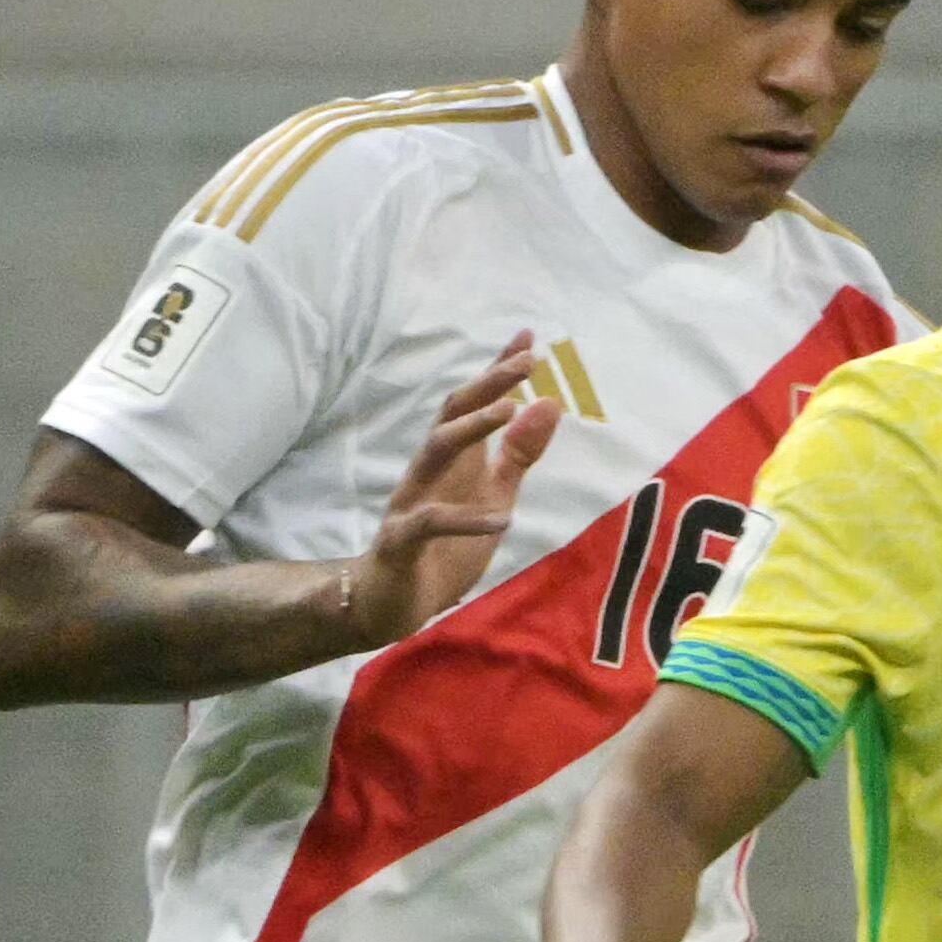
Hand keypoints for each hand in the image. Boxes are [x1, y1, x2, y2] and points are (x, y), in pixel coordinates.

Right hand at [345, 337, 564, 649]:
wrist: (392, 603)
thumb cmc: (444, 546)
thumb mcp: (494, 497)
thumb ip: (518, 456)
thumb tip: (549, 404)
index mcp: (454, 459)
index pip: (475, 404)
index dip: (500, 370)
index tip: (529, 339)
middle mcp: (429, 469)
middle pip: (454, 413)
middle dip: (490, 384)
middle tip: (528, 361)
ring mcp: (412, 501)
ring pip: (435, 450)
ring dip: (472, 428)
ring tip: (510, 409)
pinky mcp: (402, 540)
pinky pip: (432, 523)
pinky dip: (467, 520)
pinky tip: (503, 520)